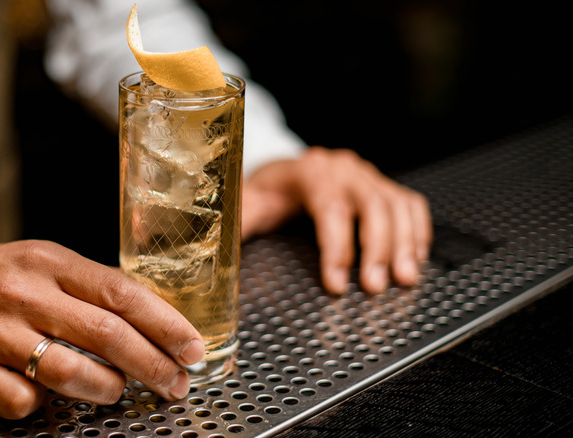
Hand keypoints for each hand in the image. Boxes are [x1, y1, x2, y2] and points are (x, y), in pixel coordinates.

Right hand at [0, 239, 204, 418]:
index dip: (165, 324)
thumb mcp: (43, 261)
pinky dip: (44, 404)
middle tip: (175, 383)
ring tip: (117, 390)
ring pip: (68, 372)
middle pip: (105, 334)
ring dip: (107, 388)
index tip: (192, 347)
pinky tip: (47, 393)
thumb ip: (90, 286)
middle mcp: (23, 294)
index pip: (121, 292)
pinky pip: (21, 400)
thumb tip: (153, 319)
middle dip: (152, 364)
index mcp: (49, 262)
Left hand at [242, 146, 431, 293]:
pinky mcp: (382, 185)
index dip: (337, 248)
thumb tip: (224, 251)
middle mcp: (343, 169)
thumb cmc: (266, 192)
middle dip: (378, 249)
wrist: (283, 171)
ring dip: (405, 243)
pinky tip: (416, 256)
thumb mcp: (248, 204)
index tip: (336, 284)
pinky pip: (409, 202)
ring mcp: (366, 175)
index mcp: (309, 172)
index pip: (330, 208)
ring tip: (405, 278)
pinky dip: (418, 230)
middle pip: (372, 205)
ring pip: (396, 204)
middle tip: (377, 287)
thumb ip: (241, 223)